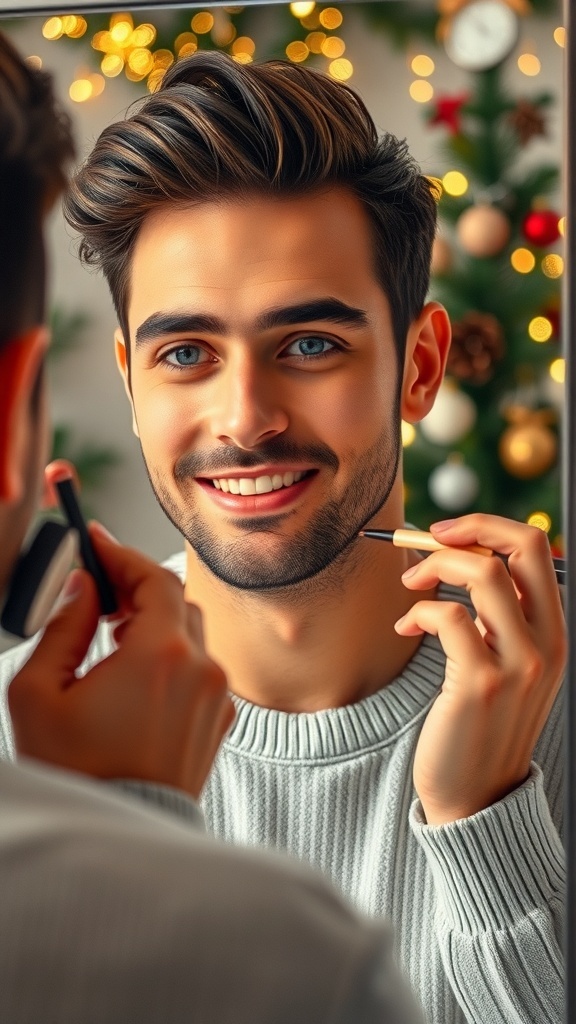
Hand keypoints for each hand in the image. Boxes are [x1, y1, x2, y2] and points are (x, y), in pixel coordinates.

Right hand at [8, 524, 234, 798]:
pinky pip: (201, 669)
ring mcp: (217, 697)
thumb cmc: (75, 775)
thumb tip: (82, 587)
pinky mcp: (220, 722)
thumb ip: (64, 626)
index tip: (97, 543)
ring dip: (156, 624)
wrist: (113, 848)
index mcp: (161, 655)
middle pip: (177, 601)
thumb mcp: (39, 693)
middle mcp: (201, 669)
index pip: (154, 578)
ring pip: (192, 634)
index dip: (123, 555)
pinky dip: (174, 657)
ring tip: (112, 639)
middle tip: (100, 592)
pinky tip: (137, 677)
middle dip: (138, 589)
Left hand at [394, 514, 565, 825]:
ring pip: (484, 573)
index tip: (447, 533)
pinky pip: (448, 617)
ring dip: (435, 567)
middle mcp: (546, 645)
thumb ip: (496, 618)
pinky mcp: (480, 685)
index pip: (537, 550)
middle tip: (427, 540)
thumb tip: (459, 557)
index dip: (489, 528)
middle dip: (470, 529)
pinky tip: (406, 627)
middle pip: (522, 548)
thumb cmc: (479, 725)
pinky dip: (419, 611)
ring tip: (410, 588)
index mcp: (553, 635)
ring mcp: (518, 666)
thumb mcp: (505, 665)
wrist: (475, 797)